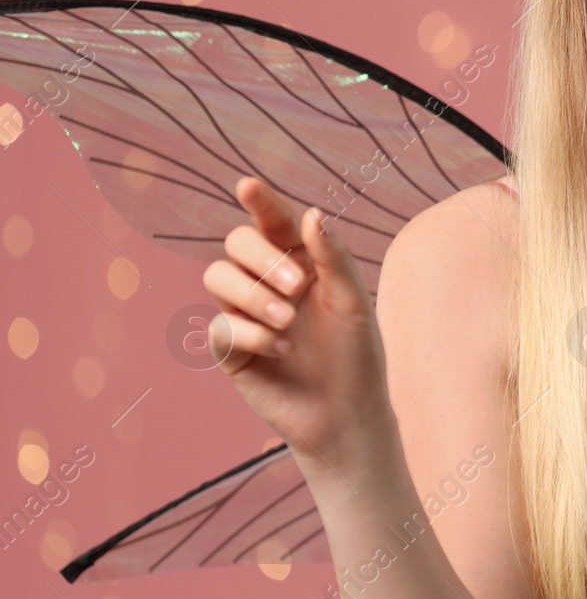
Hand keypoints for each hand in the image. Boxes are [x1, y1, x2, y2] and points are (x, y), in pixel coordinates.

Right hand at [200, 176, 393, 475]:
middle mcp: (267, 281)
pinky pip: (219, 326)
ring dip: (252, 295)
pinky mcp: (230, 349)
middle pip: (236, 244)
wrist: (347, 413)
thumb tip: (311, 213)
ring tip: (287, 322)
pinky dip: (250, 334)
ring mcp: (245, 314)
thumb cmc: (357, 354)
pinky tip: (282, 351)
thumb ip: (334, 258)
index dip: (260, 201)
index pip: (273, 221)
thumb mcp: (354, 302)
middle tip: (298, 287)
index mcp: (300, 261)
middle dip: (261, 259)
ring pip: (216, 278)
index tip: (249, 185)